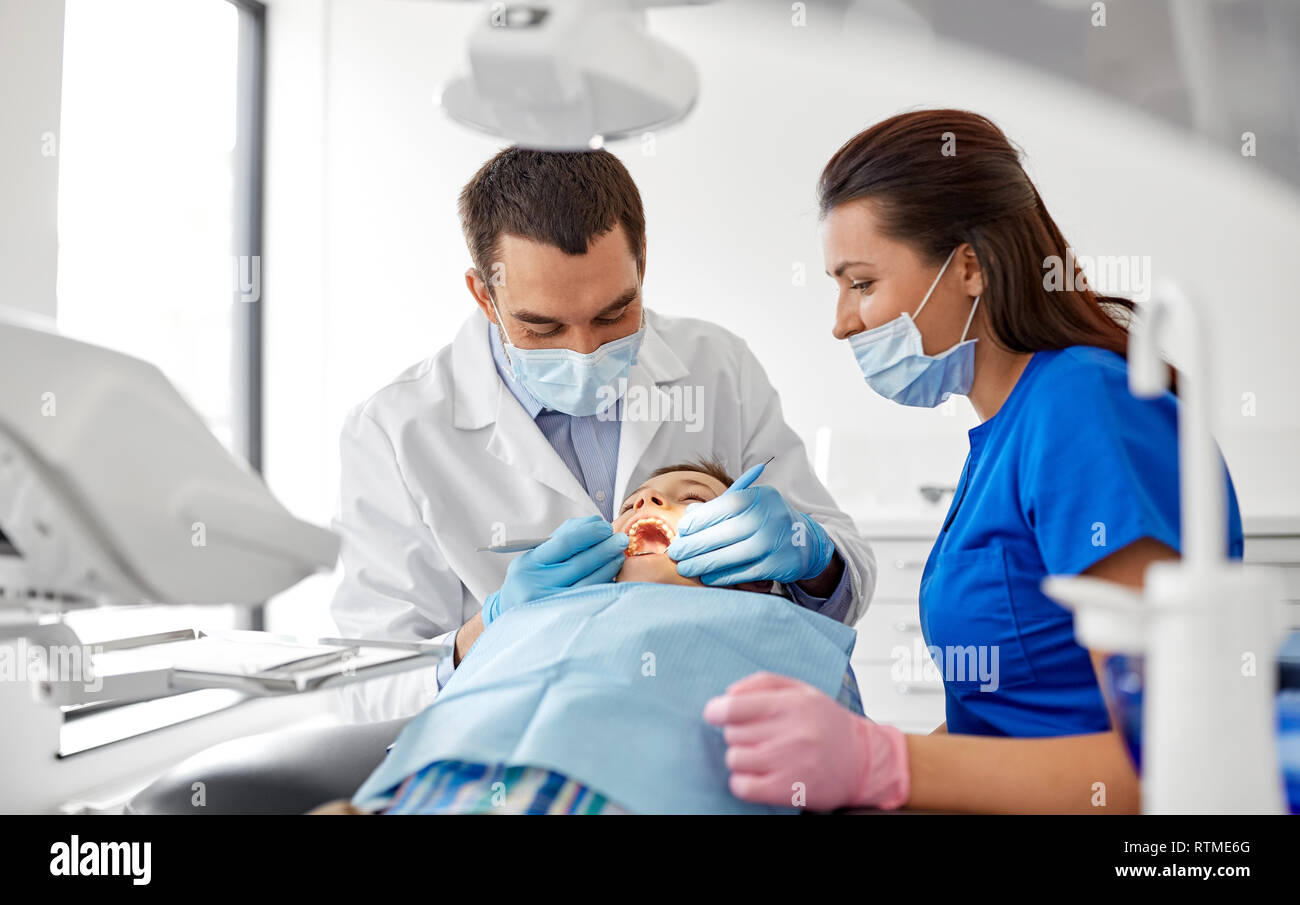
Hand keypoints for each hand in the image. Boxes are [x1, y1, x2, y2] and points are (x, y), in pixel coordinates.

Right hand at [481, 515, 626, 625]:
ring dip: (609, 566)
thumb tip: (594, 522)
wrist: (515, 619)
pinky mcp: (563, 619)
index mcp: (528, 564)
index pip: (564, 542)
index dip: (589, 533)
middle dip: (605, 548)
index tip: (605, 527)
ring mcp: (550, 604)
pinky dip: (605, 584)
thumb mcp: (536, 559)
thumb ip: (562, 538)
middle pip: (579, 562)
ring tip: (620, 555)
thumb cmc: (531, 581)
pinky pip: (591, 598)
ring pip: (589, 582)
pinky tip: (613, 576)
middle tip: (621, 539)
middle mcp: (535, 584)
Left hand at [665, 485, 833, 584]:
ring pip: (732, 555)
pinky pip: (744, 572)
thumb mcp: (748, 506)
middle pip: (725, 533)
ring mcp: (775, 542)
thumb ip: (719, 509)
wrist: (804, 540)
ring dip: (704, 564)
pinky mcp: (778, 565)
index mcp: (760, 497)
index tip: (682, 531)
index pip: (725, 506)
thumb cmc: (765, 519)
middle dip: (695, 545)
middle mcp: (770, 518)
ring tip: (685, 568)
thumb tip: (688, 516)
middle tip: (676, 553)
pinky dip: (723, 576)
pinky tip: (707, 577)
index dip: (700, 519)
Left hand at [703, 672, 909, 810]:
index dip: (716, 710)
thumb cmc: (825, 722)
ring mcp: (790, 764)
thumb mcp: (801, 690)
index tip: (716, 713)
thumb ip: (762, 683)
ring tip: (759, 755)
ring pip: (734, 759)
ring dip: (741, 757)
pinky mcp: (789, 791)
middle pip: (732, 734)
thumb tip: (727, 695)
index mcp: (792, 704)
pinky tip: (756, 775)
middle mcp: (791, 733)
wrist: (862, 761)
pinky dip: (742, 782)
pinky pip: (743, 787)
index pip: (734, 707)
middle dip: (737, 733)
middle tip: (756, 735)